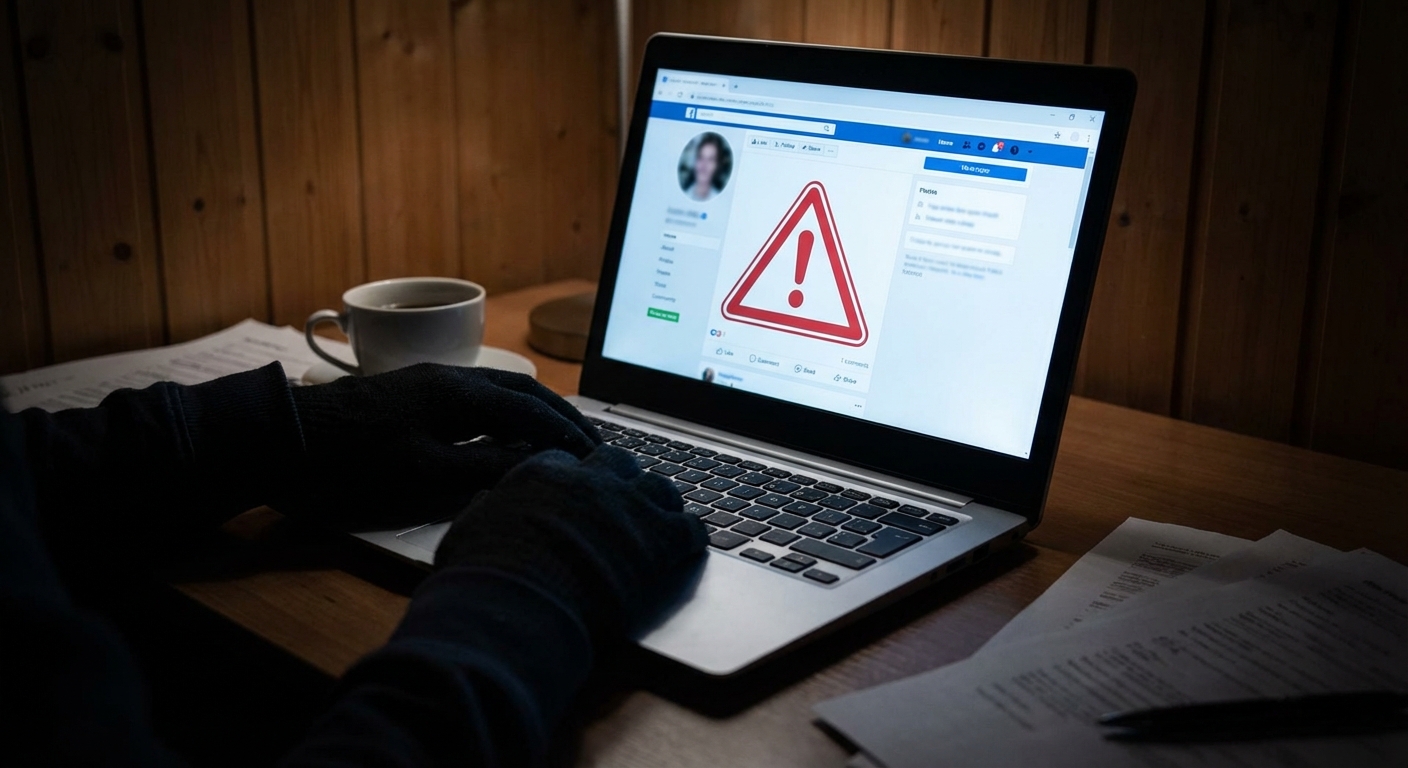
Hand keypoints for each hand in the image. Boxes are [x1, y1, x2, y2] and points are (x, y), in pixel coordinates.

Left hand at [274, 363, 600, 529]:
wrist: (285, 438)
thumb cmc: (352, 461)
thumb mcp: (423, 473)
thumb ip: (484, 467)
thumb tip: (536, 464)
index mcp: (460, 393)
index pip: (530, 410)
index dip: (566, 433)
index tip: (596, 455)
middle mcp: (452, 378)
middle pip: (522, 391)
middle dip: (560, 416)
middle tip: (591, 443)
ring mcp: (432, 383)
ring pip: (501, 391)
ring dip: (535, 412)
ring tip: (560, 438)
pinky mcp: (416, 394)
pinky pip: (480, 398)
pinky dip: (508, 414)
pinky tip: (507, 435)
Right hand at [434, 445, 707, 640]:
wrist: (518, 609)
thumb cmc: (482, 579)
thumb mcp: (466, 533)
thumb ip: (483, 512)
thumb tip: (485, 502)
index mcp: (542, 474)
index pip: (569, 459)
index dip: (576, 479)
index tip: (579, 494)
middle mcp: (589, 481)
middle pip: (620, 462)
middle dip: (622, 480)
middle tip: (624, 502)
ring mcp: (629, 507)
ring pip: (660, 486)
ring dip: (659, 503)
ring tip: (660, 520)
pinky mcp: (659, 540)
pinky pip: (691, 526)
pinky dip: (691, 536)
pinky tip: (687, 547)